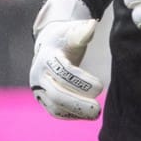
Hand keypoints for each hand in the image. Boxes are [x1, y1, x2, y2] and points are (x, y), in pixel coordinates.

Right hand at [29, 0, 102, 119]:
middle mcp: (39, 75)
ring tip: (96, 114)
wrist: (48, 44)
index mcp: (47, 57)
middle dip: (78, 104)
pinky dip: (70, 115)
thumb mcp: (72, 31)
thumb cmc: (65, 37)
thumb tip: (93, 24)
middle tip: (98, 109)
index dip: (82, 82)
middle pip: (56, 94)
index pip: (64, 73)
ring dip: (76, 113)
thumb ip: (82, 31)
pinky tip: (86, 115)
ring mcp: (39, 88)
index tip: (101, 86)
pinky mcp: (42, 98)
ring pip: (54, 107)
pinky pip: (55, 111)